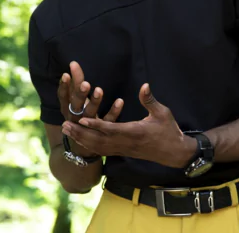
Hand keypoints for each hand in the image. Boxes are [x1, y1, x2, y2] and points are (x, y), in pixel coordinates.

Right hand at [56, 62, 124, 157]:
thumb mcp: (76, 100)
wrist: (82, 147)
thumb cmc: (80, 115)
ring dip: (94, 102)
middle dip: (79, 94)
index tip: (66, 74)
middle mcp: (75, 118)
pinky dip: (114, 111)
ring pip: (90, 115)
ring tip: (99, 89)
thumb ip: (76, 82)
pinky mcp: (101, 132)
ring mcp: (88, 126)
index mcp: (67, 109)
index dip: (64, 87)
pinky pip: (108, 121)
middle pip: (76, 106)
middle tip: (85, 83)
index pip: (63, 97)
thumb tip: (73, 63)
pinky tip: (120, 101)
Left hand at [63, 83, 192, 167]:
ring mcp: (123, 149)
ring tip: (65, 130)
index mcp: (134, 132)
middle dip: (80, 133)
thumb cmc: (169, 130)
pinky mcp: (122, 152)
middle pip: (98, 141)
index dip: (95, 125)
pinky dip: (89, 145)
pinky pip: (102, 151)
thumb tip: (144, 85)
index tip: (81, 119)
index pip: (111, 129)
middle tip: (63, 125)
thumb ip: (150, 100)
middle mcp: (125, 143)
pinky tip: (79, 140)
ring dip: (81, 139)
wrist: (174, 153)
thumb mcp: (162, 113)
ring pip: (98, 147)